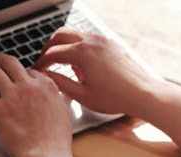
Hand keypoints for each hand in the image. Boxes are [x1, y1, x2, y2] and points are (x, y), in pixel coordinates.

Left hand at [0, 53, 73, 156]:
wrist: (46, 156)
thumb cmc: (56, 140)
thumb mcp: (64, 113)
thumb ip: (59, 100)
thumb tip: (59, 96)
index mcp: (46, 86)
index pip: (30, 71)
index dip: (22, 75)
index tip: (18, 80)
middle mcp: (29, 86)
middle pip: (11, 63)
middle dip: (0, 59)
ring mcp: (13, 96)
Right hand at [33, 27, 159, 115]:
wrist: (143, 94)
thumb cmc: (116, 98)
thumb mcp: (82, 95)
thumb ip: (60, 83)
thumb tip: (46, 77)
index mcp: (82, 53)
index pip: (52, 53)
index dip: (41, 62)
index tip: (37, 70)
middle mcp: (92, 41)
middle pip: (60, 35)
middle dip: (49, 48)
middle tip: (45, 61)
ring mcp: (103, 40)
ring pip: (74, 34)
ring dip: (65, 46)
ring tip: (66, 67)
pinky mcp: (111, 43)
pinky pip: (88, 39)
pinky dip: (80, 47)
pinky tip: (84, 67)